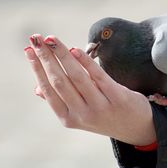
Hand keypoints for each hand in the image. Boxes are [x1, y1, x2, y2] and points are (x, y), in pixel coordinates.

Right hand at [24, 34, 155, 146]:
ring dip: (61, 54)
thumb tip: (37, 88)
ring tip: (51, 39)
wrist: (138, 128)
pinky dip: (85, 61)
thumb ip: (62, 101)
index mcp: (69, 118)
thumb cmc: (105, 116)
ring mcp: (100, 108)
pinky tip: (75, 49)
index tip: (29, 50)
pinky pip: (98, 76)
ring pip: (76, 77)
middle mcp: (82, 115)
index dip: (37, 69)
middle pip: (59, 81)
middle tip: (36, 38)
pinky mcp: (118, 98)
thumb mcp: (81, 115)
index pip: (48, 90)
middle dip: (46, 57)